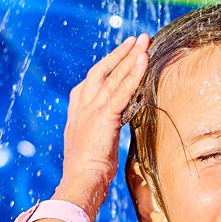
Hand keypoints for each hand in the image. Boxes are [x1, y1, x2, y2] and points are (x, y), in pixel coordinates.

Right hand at [59, 34, 149, 214]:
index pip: (90, 83)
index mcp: (76, 114)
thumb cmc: (87, 174)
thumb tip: (108, 134)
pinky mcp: (104, 116)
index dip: (105, 68)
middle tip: (135, 39)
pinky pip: (122, 90)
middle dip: (119, 54)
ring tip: (143, 40)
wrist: (81, 182)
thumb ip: (99, 134)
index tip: (117, 56)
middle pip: (101, 71)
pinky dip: (133, 73)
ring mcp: (92, 110)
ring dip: (129, 56)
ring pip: (113, 76)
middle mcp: (82, 107)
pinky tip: (143, 59)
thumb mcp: (91, 148)